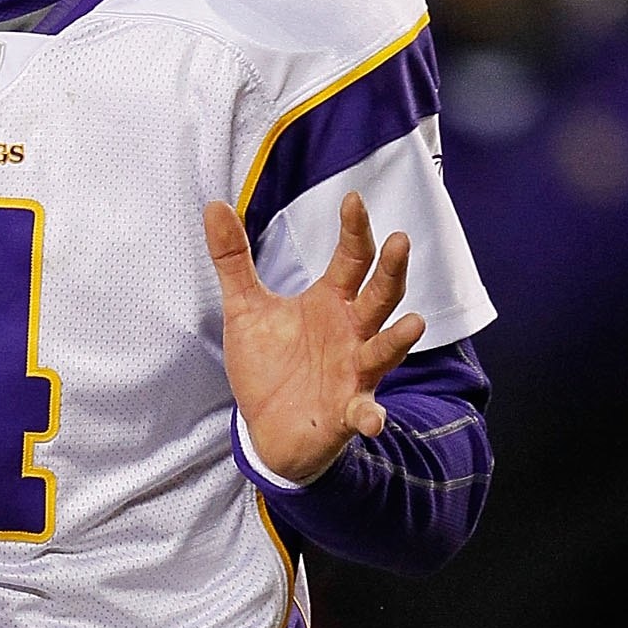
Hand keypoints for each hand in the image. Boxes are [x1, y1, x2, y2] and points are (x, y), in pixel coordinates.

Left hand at [205, 189, 422, 485]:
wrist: (268, 427)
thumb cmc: (268, 364)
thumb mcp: (245, 308)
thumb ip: (233, 260)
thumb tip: (214, 206)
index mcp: (332, 301)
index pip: (353, 257)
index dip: (355, 229)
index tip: (352, 200)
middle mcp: (352, 331)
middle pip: (381, 295)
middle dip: (392, 271)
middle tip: (400, 241)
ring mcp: (356, 371)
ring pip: (384, 349)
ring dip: (398, 339)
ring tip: (413, 324)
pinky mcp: (349, 411)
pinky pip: (364, 412)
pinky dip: (369, 416)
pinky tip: (373, 420)